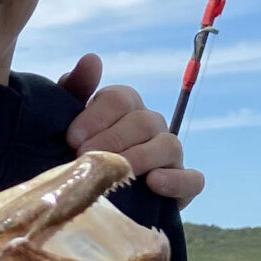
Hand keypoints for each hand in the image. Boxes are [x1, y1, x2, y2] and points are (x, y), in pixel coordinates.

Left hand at [57, 57, 202, 206]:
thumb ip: (75, 90)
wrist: (86, 201)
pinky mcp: (182, 186)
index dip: (96, 117)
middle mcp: (151, 125)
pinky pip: (193, 179)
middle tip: (84, 159)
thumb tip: (92, 59)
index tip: (70, 139)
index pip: (119, 98)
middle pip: (143, 121)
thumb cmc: (75, 156)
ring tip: (118, 172)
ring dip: (141, 157)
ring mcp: (169, 155)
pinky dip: (177, 181)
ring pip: (169, 145)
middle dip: (112, 140)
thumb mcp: (67, 125)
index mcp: (125, 107)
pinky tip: (153, 184)